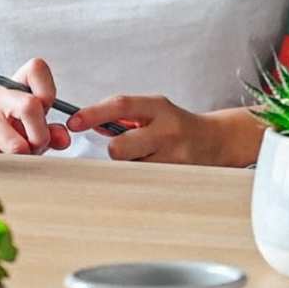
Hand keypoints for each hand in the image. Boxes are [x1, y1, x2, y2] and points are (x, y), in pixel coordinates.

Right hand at [0, 58, 67, 155]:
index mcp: (11, 88)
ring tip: (10, 160)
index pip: (36, 68)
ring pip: (17, 146)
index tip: (46, 112)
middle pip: (31, 106)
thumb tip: (64, 138)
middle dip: (39, 138)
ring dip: (20, 162)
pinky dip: (4, 171)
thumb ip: (49, 132)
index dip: (48, 92)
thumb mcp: (26, 133)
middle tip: (33, 149)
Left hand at [71, 94, 264, 167]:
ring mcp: (174, 157)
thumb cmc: (175, 125)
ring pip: (131, 170)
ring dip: (131, 167)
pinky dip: (142, 179)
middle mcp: (167, 130)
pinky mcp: (177, 177)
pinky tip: (154, 170)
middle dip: (115, 152)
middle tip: (124, 150)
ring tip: (146, 159)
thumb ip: (122, 117)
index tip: (73, 122)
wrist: (215, 141)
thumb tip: (89, 124)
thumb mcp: (152, 111)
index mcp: (158, 107)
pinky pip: (145, 183)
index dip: (93, 113)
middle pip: (120, 148)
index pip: (121, 105)